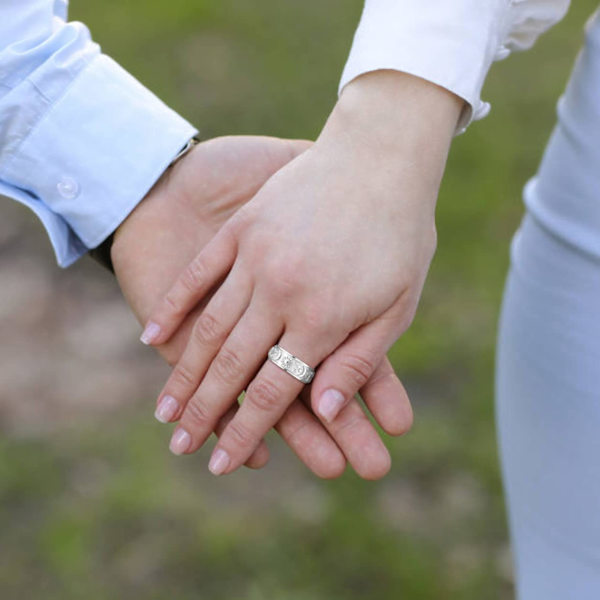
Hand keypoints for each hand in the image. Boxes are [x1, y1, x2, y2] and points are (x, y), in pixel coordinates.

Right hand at [143, 73, 461, 475]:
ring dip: (184, 374)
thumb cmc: (400, 235)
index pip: (276, 392)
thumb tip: (323, 410)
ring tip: (163, 412)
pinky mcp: (241, 230)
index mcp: (324, 318)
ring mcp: (256, 259)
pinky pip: (200, 276)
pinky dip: (176, 308)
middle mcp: (282, 293)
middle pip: (234, 367)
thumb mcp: (396, 305)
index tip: (221, 465)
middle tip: (178, 448)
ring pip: (210, 329)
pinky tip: (153, 339)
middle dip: (204, 414)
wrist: (382, 155)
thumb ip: (357, 359)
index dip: (247, 433)